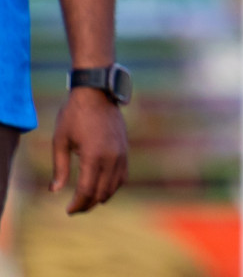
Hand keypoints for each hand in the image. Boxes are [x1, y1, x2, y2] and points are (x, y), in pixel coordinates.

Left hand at [50, 87, 127, 213]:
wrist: (98, 93)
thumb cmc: (74, 115)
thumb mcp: (60, 141)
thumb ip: (59, 168)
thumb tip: (55, 191)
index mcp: (93, 156)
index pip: (87, 190)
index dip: (77, 204)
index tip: (68, 210)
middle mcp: (111, 157)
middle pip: (101, 192)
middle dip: (88, 204)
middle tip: (75, 209)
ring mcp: (121, 153)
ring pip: (115, 186)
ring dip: (101, 197)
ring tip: (87, 200)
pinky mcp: (125, 149)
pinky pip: (123, 175)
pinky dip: (113, 186)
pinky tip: (102, 187)